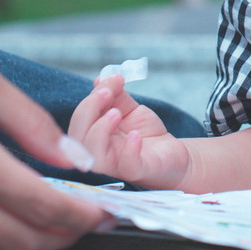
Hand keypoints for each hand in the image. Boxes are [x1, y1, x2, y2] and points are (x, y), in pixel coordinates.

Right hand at [0, 48, 108, 249]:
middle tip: (88, 223)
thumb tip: (75, 159)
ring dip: (32, 248)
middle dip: (64, 237)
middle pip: (21, 240)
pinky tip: (13, 225)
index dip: (82, 215)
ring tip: (57, 226)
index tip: (106, 213)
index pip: (41, 204)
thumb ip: (31, 121)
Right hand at [68, 75, 189, 188]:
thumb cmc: (145, 133)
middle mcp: (99, 154)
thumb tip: (101, 78)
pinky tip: (135, 135)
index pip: (79, 121)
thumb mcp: (129, 109)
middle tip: (108, 93)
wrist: (172, 152)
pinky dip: (129, 150)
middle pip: (78, 138)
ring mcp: (116, 166)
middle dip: (88, 111)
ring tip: (116, 113)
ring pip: (94, 157)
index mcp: (92, 137)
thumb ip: (115, 95)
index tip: (110, 81)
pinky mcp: (137, 172)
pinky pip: (127, 166)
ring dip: (100, 130)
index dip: (89, 101)